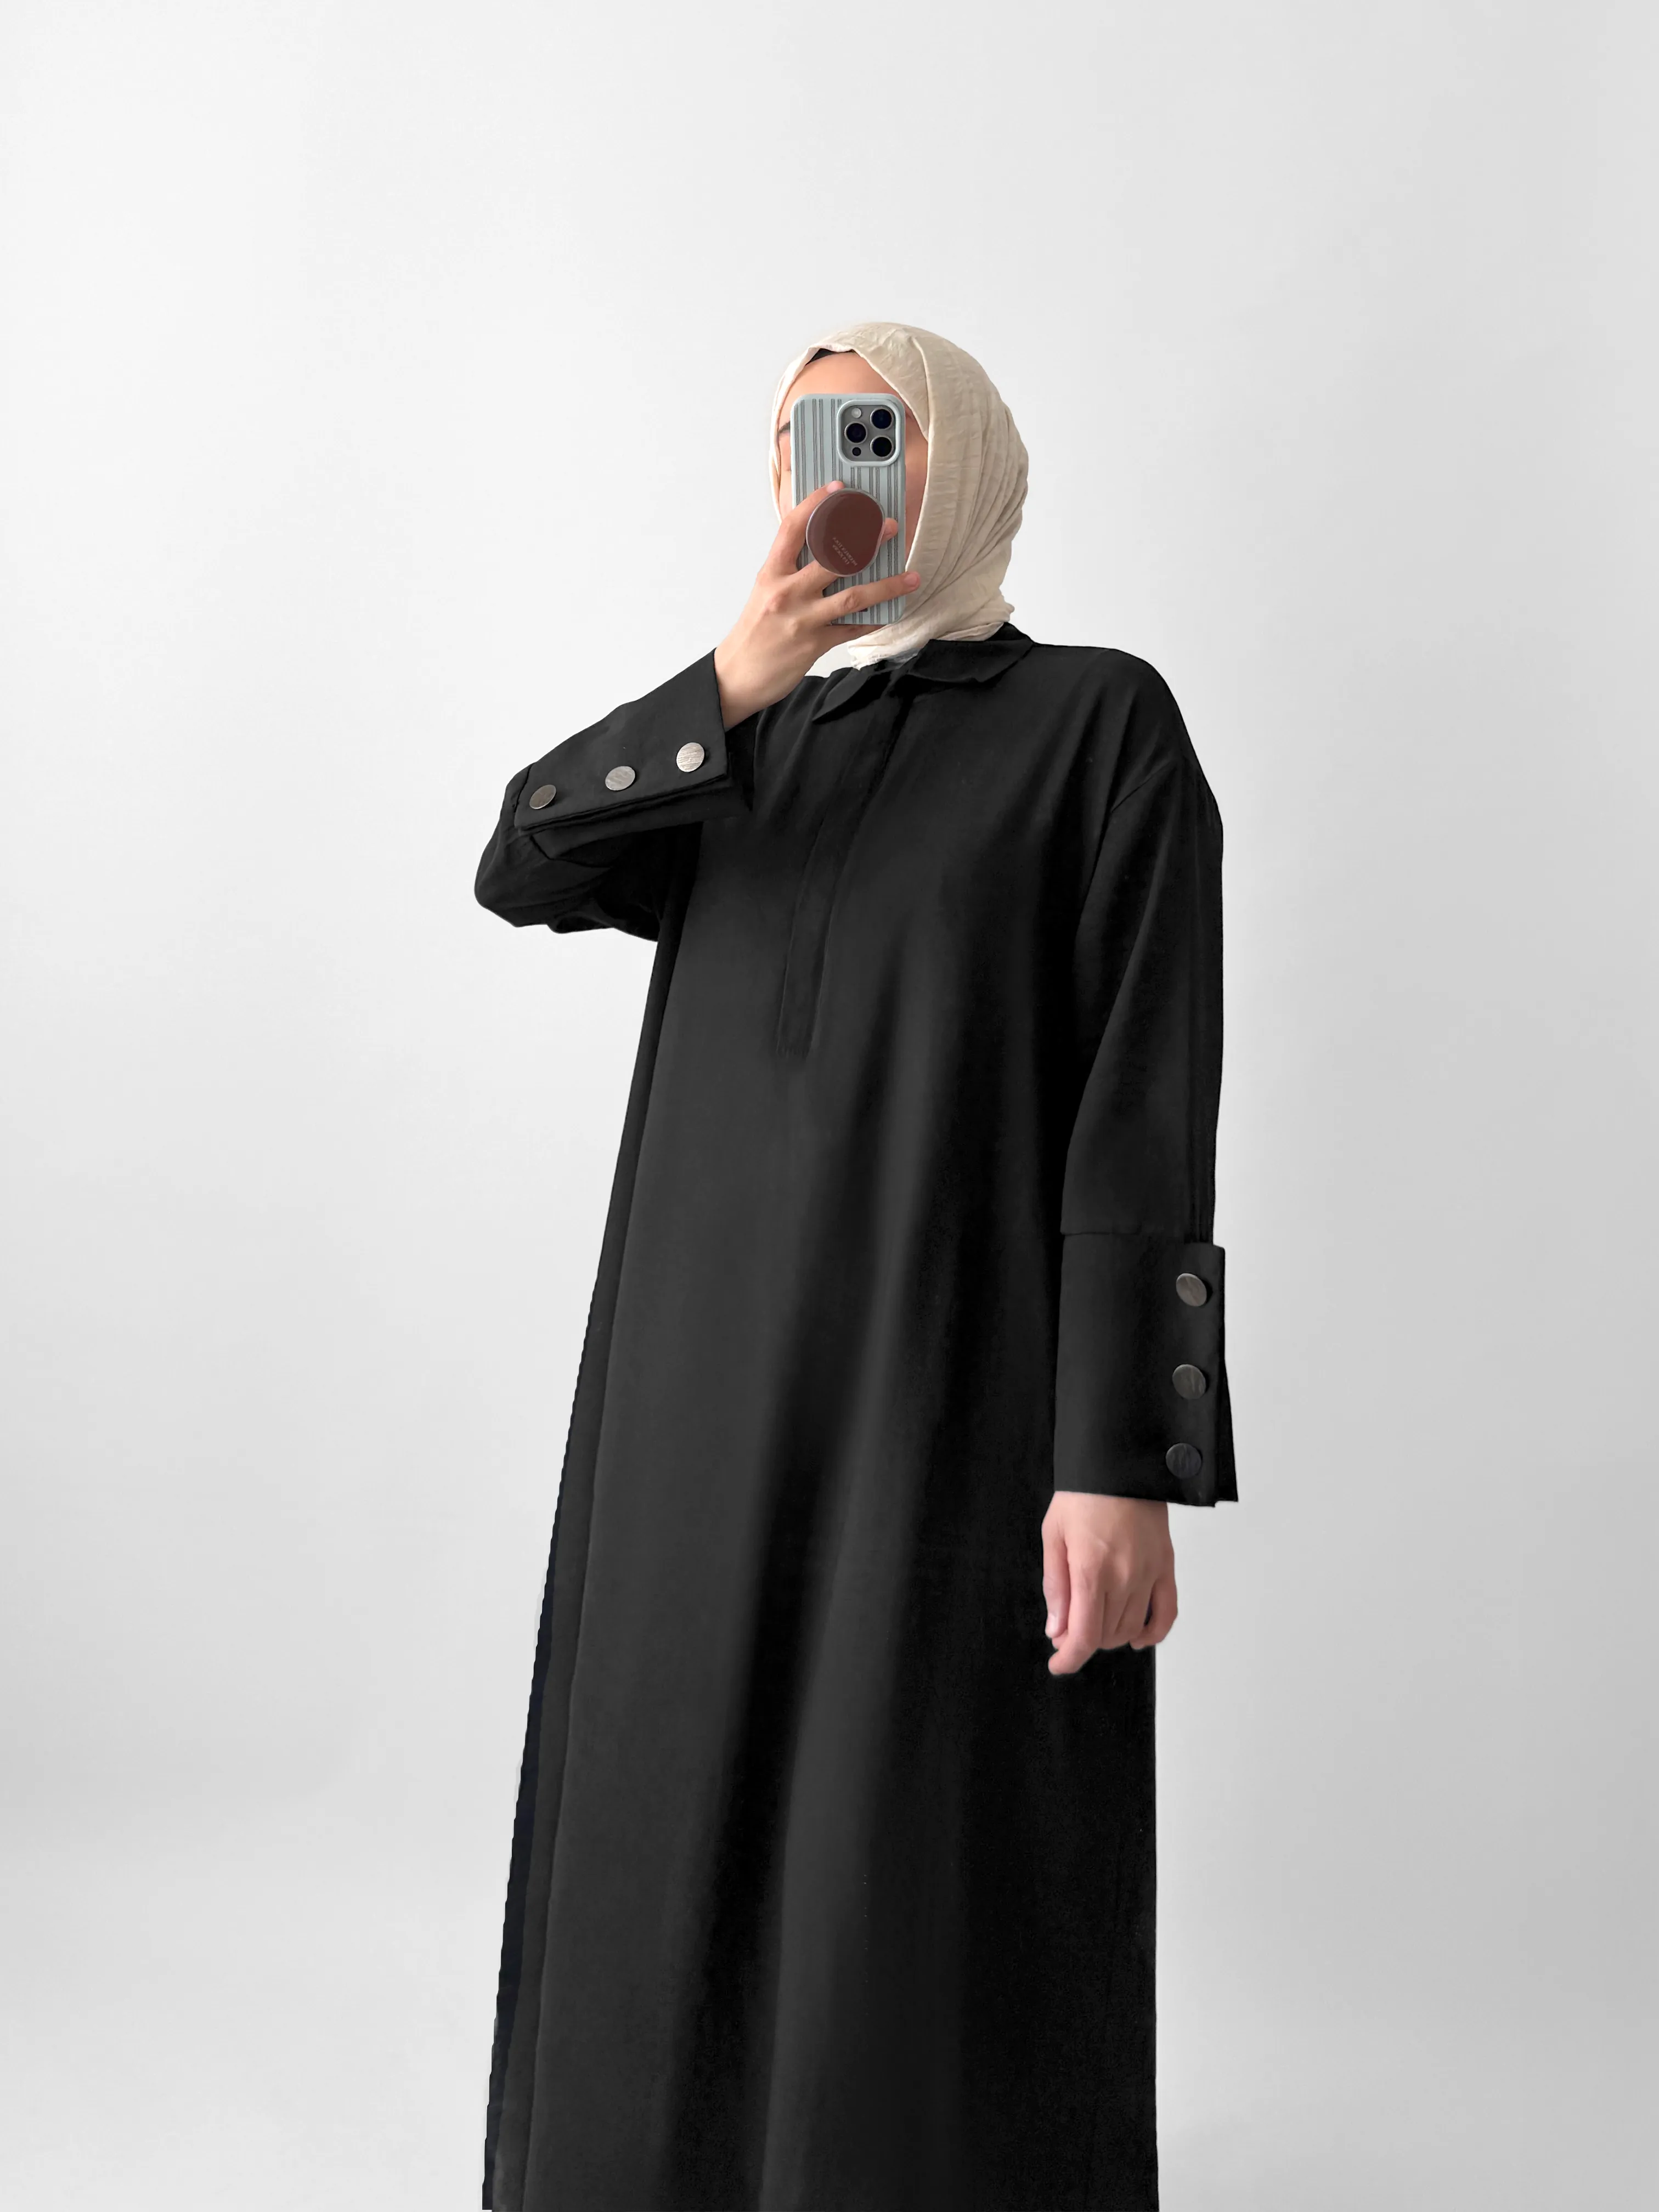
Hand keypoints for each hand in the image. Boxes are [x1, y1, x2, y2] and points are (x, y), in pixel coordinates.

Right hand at [712, 480, 919, 727]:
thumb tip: (825, 547)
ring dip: (887, 586)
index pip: (794, 528)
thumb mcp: (766, 591)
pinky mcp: (814, 644)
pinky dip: (875, 620)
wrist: (738, 675)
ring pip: (852, 597)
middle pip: (832, 558)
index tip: (839, 488)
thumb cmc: (754, 631)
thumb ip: (791, 569)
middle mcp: (787, 592)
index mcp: (772, 573)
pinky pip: (852, 630)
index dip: (817, 504)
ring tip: (911, 577)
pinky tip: (893, 612)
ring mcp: (802, 619)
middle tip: (890, 527)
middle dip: (866, 540)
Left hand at [1041, 1494, 1177, 1675]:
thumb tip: (1056, 1630)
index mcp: (1090, 1570)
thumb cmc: (1082, 1496)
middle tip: (1067, 1629)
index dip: (1070, 1658)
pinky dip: (1153, 1633)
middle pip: (1106, 1635)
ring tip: (1093, 1622)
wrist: (1120, 1465)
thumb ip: (1055, 1587)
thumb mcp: (1054, 1537)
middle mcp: (1124, 1577)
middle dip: (1083, 1640)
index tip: (1059, 1665)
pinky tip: (1138, 1638)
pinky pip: (1166, 1613)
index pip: (1084, 1635)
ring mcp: (1149, 1573)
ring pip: (1131, 1628)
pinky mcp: (1166, 1566)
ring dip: (1110, 1636)